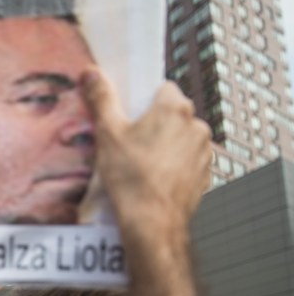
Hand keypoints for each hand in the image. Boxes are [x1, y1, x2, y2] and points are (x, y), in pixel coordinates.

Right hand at [81, 68, 211, 244]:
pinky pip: (186, 162)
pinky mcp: (204, 175)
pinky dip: (172, 167)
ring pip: (180, 139)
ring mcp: (203, 151)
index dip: (142, 102)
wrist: (152, 222)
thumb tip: (91, 73)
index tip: (127, 117)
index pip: (162, 88)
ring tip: (139, 166)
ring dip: (164, 146)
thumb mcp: (107, 134)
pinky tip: (152, 180)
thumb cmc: (131, 178)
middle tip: (127, 144)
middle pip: (171, 114)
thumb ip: (101, 99)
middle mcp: (196, 125)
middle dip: (153, 125)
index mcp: (174, 108)